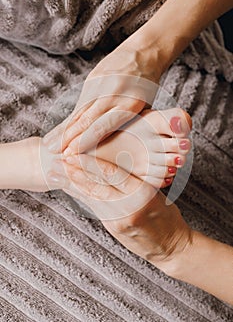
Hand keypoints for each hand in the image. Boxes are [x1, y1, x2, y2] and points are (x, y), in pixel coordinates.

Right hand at [43, 47, 158, 154]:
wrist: (143, 51)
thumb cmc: (147, 85)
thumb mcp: (145, 106)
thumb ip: (127, 123)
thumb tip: (108, 145)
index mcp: (130, 103)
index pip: (102, 126)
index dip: (84, 141)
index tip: (71, 154)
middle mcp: (112, 94)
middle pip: (86, 120)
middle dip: (68, 139)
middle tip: (55, 153)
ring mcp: (100, 85)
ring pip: (78, 112)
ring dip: (63, 131)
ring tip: (49, 144)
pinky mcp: (92, 79)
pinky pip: (79, 103)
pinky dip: (68, 119)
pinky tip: (59, 131)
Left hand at [47, 154, 191, 265]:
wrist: (170, 246)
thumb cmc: (167, 215)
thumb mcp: (155, 193)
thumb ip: (134, 180)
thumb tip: (109, 164)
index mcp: (142, 194)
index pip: (112, 174)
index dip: (91, 162)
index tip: (76, 151)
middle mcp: (128, 207)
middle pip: (96, 185)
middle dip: (74, 171)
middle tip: (58, 159)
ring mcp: (118, 220)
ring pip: (90, 197)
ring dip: (71, 184)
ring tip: (55, 172)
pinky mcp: (112, 227)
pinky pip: (93, 207)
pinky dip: (80, 195)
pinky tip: (68, 187)